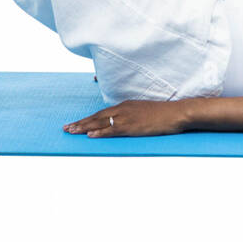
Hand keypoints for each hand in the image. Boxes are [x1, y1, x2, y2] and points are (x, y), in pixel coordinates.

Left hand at [63, 99, 190, 137]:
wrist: (175, 113)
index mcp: (125, 105)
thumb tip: (124, 124)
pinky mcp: (132, 126)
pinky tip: (90, 135)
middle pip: (97, 116)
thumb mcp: (144, 112)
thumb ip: (132, 116)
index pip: (102, 113)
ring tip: (71, 131)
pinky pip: (112, 130)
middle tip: (66, 128)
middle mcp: (123, 109)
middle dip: (80, 122)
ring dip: (84, 127)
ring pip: (100, 122)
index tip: (76, 123)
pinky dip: (100, 132)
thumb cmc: (163, 114)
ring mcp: (127, 117)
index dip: (88, 118)